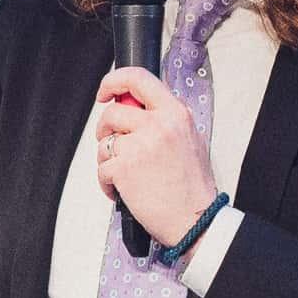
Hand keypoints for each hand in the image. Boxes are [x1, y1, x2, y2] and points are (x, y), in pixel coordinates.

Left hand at [91, 66, 219, 246]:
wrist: (195, 219)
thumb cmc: (193, 187)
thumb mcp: (190, 139)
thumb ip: (166, 119)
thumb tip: (138, 108)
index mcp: (175, 114)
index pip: (138, 78)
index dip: (114, 81)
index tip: (105, 92)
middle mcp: (158, 125)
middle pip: (113, 112)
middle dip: (106, 129)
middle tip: (114, 144)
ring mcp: (139, 146)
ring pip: (104, 143)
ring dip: (108, 159)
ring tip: (126, 175)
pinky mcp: (124, 168)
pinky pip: (102, 168)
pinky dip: (107, 182)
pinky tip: (124, 190)